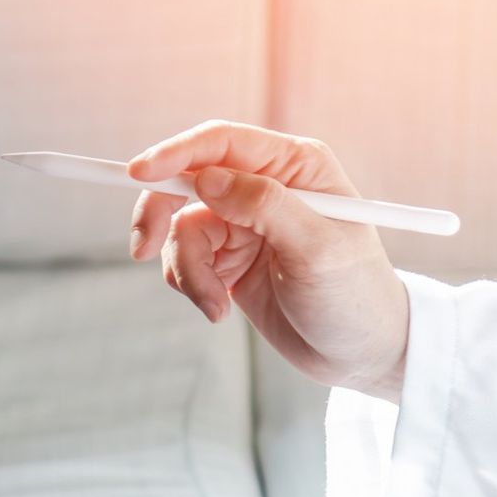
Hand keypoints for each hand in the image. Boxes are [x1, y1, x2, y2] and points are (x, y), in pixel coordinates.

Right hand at [128, 121, 409, 400]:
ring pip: (180, 228)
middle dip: (161, 215)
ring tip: (213, 303)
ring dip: (185, 268)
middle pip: (186, 180)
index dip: (176, 153)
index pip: (222, 142)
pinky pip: (183, 260)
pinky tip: (219, 309)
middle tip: (142, 248)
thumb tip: (207, 178)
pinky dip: (191, 286)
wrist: (357, 353)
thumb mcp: (316, 248)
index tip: (139, 173)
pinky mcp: (227, 258)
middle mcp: (264, 187)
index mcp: (294, 167)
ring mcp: (243, 223)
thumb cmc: (354, 296)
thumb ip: (263, 205)